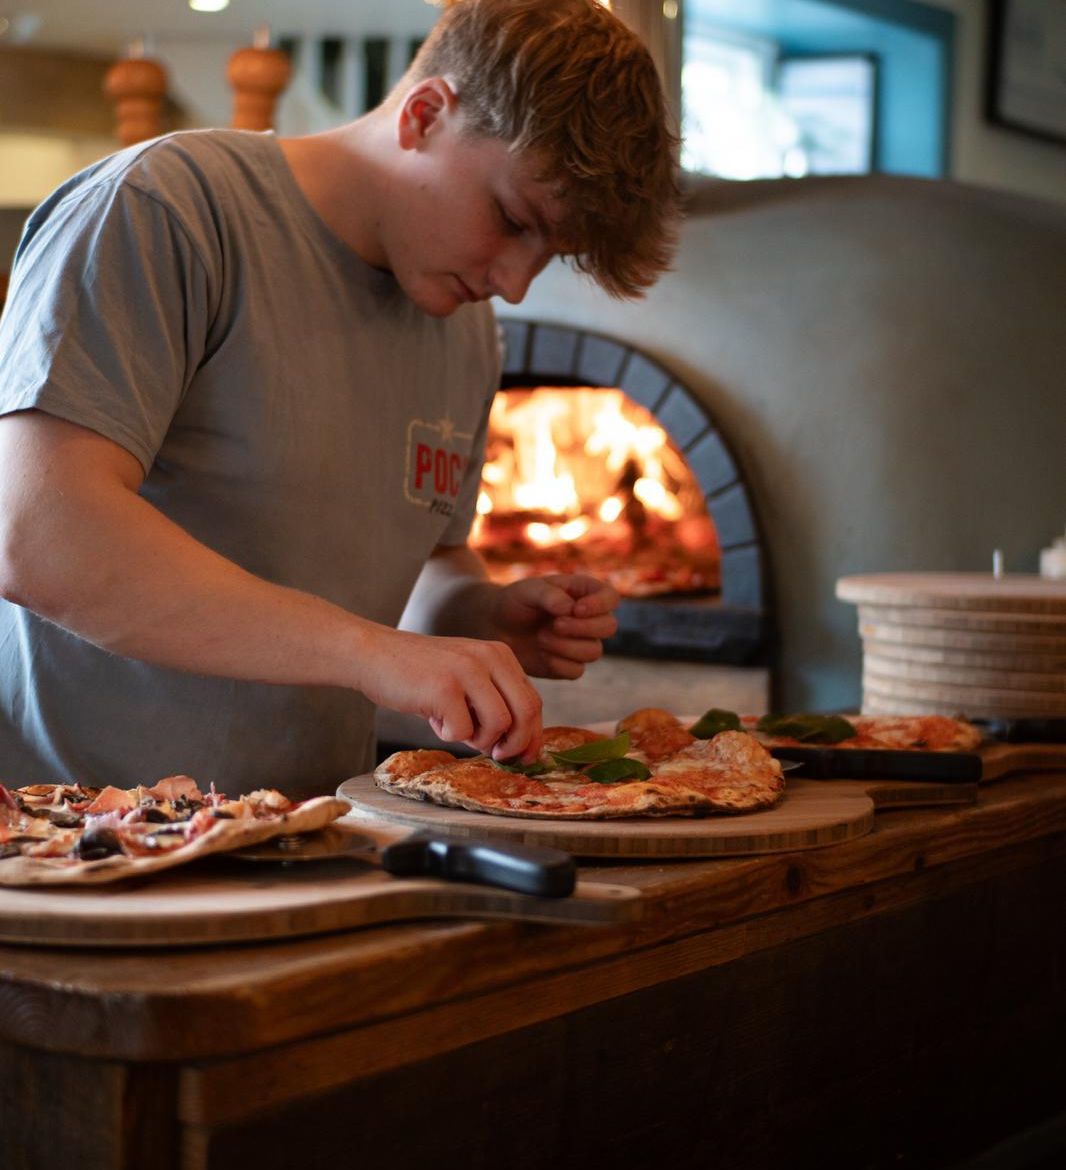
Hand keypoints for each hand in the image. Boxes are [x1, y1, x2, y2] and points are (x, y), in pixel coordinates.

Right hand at [357, 626, 542, 760]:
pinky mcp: (444, 687)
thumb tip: (519, 747)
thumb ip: (493, 701)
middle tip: (498, 756)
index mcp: (499, 654)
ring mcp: (467, 670)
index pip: (533, 700)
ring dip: (479, 740)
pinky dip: (448, 735)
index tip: (525, 757)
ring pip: (499, 724)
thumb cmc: (420, 674)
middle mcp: (489, 657)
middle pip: (526, 711)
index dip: (532, 735)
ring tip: (455, 729)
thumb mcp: (466, 678)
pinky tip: (433, 719)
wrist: (373, 654)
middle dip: (516, 743)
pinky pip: (462, 731)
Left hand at [493, 574, 618, 679]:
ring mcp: (581, 644)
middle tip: (554, 625)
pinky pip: (576, 671)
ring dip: (566, 646)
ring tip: (540, 638)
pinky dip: (558, 664)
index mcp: (584, 593)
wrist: (496, 626)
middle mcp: (589, 619)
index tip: (576, 609)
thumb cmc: (515, 602)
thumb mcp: (528, 590)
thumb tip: (570, 609)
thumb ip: (549, 596)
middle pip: (608, 627)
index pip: (611, 597)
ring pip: (594, 652)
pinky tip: (541, 653)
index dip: (600, 605)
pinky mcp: (569, 666)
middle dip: (582, 628)